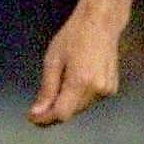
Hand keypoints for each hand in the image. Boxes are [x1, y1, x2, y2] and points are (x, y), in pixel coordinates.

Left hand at [28, 3, 124, 125]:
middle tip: (38, 105)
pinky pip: (90, 100)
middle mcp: (98, 90)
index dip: (45, 119)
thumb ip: (47, 89)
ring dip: (66, 104)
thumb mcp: (53, 60)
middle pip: (71, 112)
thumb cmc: (73, 37)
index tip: (31, 118)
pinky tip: (72, 82)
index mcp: (81, 82)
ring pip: (80, 107)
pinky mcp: (112, 89)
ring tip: (56, 86)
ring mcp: (108, 91)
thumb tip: (37, 112)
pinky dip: (77, 97)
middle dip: (53, 111)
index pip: (62, 113)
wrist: (101, 24)